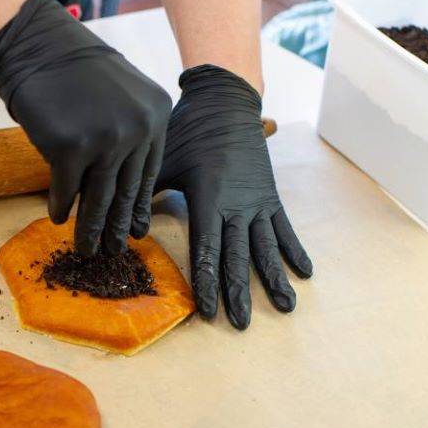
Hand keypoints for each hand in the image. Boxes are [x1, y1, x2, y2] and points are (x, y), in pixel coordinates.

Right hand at [0, 0, 169, 255]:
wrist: (36, 45)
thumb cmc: (73, 71)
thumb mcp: (119, 96)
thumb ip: (130, 133)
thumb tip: (123, 186)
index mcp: (156, 114)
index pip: (149, 172)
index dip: (139, 206)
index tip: (137, 230)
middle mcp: (138, 128)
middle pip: (127, 189)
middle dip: (119, 226)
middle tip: (115, 251)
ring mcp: (106, 138)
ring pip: (99, 197)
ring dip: (91, 228)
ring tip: (87, 249)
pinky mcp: (70, 147)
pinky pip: (66, 189)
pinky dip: (61, 207)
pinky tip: (57, 219)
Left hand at [156, 64, 312, 328]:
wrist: (225, 102)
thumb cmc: (188, 131)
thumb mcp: (162, 161)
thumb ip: (145, 195)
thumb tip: (123, 228)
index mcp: (208, 201)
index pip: (207, 252)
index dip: (207, 283)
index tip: (209, 312)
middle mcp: (236, 207)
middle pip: (238, 259)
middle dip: (239, 293)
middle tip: (241, 324)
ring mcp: (257, 202)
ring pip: (266, 249)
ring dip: (275, 280)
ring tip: (286, 308)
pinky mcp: (270, 195)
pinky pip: (284, 228)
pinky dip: (294, 251)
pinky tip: (305, 273)